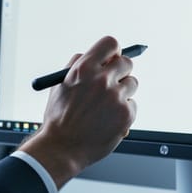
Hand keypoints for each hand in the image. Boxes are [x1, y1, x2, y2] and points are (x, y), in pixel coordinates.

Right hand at [20, 36, 137, 188]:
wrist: (61, 148)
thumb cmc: (59, 118)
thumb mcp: (61, 84)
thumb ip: (79, 65)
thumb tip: (98, 56)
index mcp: (84, 69)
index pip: (110, 44)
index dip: (113, 51)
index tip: (113, 57)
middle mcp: (102, 80)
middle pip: (126, 62)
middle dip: (120, 72)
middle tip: (114, 81)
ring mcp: (116, 97)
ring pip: (132, 84)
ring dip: (122, 93)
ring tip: (105, 107)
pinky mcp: (126, 114)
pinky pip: (132, 104)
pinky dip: (123, 112)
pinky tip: (108, 120)